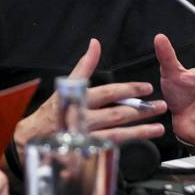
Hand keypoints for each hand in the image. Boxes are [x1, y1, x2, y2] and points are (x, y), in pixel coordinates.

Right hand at [17, 39, 166, 147]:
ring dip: (141, 130)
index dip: (129, 90)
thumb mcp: (67, 84)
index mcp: (79, 98)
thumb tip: (95, 44)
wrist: (35, 137)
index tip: (146, 88)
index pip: (109, 93)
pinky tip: (141, 141)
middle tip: (160, 106)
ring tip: (159, 128)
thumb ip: (85, 65)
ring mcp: (86, 136)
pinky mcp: (88, 151)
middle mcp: (82, 117)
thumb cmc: (53, 110)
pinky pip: (112, 147)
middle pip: (117, 114)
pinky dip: (127, 143)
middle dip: (141, 110)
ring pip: (118, 134)